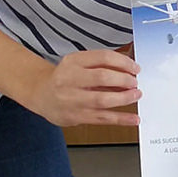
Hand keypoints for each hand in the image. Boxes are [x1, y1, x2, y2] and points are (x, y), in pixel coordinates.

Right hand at [26, 49, 141, 127]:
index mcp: (73, 62)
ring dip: (124, 98)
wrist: (40, 94)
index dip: (124, 62)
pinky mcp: (75, 116)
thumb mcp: (79, 63)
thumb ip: (102, 63)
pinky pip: (102, 118)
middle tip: (135, 82)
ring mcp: (72, 99)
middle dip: (124, 79)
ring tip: (136, 95)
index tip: (135, 68)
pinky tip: (133, 118)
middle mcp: (69, 79)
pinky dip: (121, 119)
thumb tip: (130, 66)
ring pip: (102, 99)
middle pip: (103, 77)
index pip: (103, 57)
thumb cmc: (65, 78)